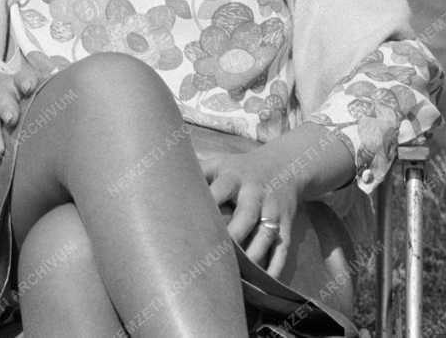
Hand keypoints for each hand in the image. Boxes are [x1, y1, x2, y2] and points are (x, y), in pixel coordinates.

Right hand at [0, 58, 39, 180]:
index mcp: (15, 84)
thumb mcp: (30, 87)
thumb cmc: (18, 96)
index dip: (25, 81)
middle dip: (6, 108)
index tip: (29, 86)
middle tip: (11, 119)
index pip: (21, 78)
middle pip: (1, 100)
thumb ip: (49, 89)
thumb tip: (76, 90)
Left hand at [197, 146, 301, 279]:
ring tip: (237, 277)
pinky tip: (262, 283)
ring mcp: (273, 209)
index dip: (208, 204)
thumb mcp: (218, 162)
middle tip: (214, 256)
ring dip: (253, 255)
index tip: (191, 221)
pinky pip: (282, 249)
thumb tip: (159, 177)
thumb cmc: (238, 169)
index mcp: (233, 175)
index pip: (220, 189)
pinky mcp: (286, 225)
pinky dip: (274, 267)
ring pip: (265, 235)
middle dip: (234, 234)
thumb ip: (193, 170)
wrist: (284, 165)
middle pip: (246, 214)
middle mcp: (255, 192)